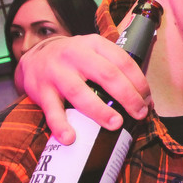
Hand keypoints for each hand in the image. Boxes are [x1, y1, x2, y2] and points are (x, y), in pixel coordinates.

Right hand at [16, 34, 150, 143]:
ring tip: (116, 124)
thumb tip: (146, 102)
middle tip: (139, 114)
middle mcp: (75, 55)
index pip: (123, 62)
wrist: (35, 57)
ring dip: (100, 111)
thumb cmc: (75, 59)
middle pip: (107, 75)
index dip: (139, 83)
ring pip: (79, 92)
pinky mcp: (41, 90)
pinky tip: (71, 138)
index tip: (147, 101)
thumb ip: (117, 71)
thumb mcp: (96, 53)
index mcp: (94, 44)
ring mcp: (56, 72)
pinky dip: (60, 125)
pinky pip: (51, 110)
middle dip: (127, 97)